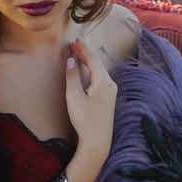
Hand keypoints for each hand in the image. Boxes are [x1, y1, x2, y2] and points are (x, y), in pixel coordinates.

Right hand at [65, 37, 116, 161]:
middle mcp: (110, 84)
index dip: (83, 49)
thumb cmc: (85, 120)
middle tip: (75, 44)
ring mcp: (111, 91)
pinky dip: (92, 71)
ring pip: (99, 71)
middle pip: (97, 64)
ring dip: (89, 62)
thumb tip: (71, 61)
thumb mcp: (74, 97)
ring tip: (79, 54)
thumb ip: (72, 77)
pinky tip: (86, 71)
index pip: (93, 59)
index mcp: (103, 81)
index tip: (75, 39)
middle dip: (86, 53)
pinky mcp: (108, 99)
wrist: (98, 141)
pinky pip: (100, 78)